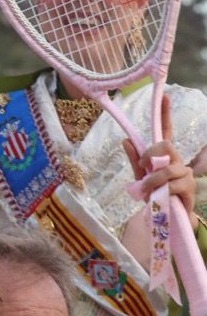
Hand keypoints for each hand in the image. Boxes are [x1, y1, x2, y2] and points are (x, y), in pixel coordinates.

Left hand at [124, 95, 197, 214]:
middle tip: (142, 168)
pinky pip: (172, 184)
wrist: (167, 217)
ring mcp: (185, 173)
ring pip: (167, 168)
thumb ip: (134, 160)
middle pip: (165, 146)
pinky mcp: (189, 187)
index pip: (166, 131)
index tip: (165, 97)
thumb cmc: (155, 194)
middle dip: (149, 156)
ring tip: (146, 190)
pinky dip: (160, 191)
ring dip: (152, 180)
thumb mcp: (140, 176)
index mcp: (165, 156)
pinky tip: (158, 198)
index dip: (165, 115)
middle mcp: (177, 161)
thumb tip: (125, 140)